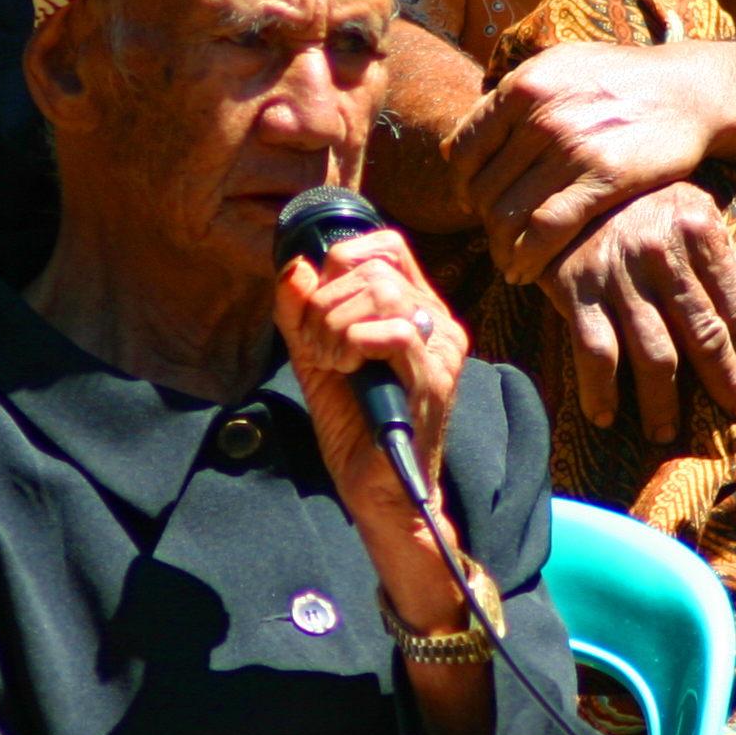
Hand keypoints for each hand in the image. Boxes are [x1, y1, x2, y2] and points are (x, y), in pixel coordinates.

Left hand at [275, 226, 472, 633]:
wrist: (375, 488)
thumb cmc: (353, 424)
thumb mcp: (314, 357)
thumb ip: (300, 313)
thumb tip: (294, 267)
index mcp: (415, 309)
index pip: (388, 246)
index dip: (343, 259)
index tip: (317, 304)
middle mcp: (437, 322)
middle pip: (375, 268)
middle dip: (325, 303)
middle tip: (316, 347)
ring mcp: (441, 349)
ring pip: (384, 292)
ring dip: (336, 323)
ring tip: (330, 360)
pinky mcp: (434, 379)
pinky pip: (397, 330)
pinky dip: (356, 342)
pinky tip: (347, 368)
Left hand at [446, 41, 732, 284]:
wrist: (689, 90)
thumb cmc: (620, 82)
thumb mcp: (559, 68)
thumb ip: (510, 101)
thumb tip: (451, 144)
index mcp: (523, 85)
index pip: (462, 149)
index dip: (461, 185)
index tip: (472, 203)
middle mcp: (541, 113)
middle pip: (483, 187)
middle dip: (484, 222)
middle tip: (496, 238)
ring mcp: (571, 146)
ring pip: (508, 213)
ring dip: (501, 247)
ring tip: (508, 262)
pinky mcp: (603, 178)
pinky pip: (546, 229)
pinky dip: (528, 258)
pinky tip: (526, 271)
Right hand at [541, 183, 735, 442]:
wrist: (560, 180)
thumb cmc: (638, 205)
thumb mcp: (694, 219)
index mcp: (698, 227)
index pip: (733, 305)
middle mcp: (661, 249)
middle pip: (703, 334)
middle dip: (724, 383)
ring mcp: (617, 271)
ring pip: (653, 353)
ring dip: (662, 403)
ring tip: (665, 433)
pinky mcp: (574, 286)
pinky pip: (594, 351)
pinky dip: (600, 390)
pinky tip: (605, 416)